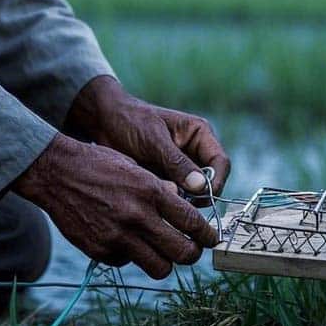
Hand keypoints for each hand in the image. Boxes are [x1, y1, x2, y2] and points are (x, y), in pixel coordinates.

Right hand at [13, 134, 218, 278]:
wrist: (56, 173)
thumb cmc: (99, 166)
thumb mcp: (137, 168)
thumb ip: (161, 190)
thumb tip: (181, 207)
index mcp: (150, 192)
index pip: (192, 223)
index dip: (207, 235)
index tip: (210, 239)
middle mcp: (137, 216)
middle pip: (183, 253)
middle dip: (192, 254)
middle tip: (192, 251)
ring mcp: (118, 237)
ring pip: (160, 268)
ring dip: (165, 262)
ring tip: (162, 252)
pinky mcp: (100, 251)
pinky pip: (127, 263)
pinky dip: (130, 255)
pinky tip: (124, 239)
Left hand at [66, 76, 230, 204]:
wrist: (103, 123)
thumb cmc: (130, 121)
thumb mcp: (153, 140)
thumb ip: (176, 162)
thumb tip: (201, 186)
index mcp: (199, 135)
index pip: (221, 162)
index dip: (217, 182)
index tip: (203, 196)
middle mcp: (195, 153)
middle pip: (212, 182)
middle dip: (200, 196)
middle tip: (181, 203)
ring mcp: (181, 169)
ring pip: (194, 194)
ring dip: (183, 201)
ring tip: (163, 199)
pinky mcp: (167, 180)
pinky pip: (176, 197)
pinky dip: (169, 201)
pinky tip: (154, 200)